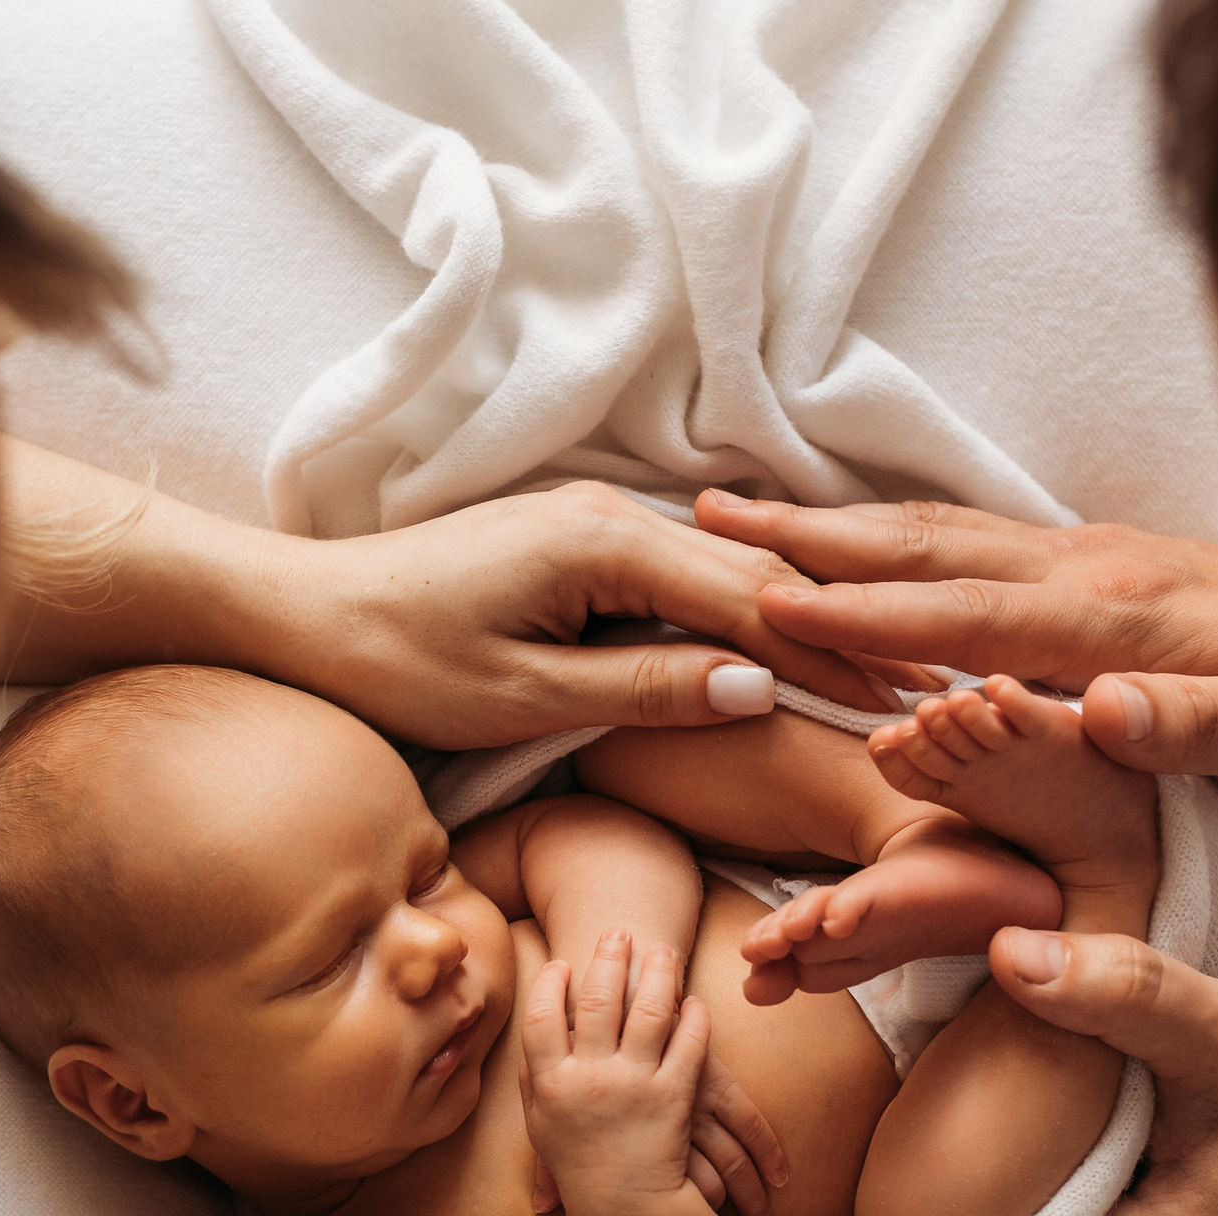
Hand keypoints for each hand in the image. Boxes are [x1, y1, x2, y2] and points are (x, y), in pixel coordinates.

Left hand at [293, 482, 892, 747]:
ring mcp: (589, 525)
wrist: (298, 617)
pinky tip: (774, 653)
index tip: (903, 700)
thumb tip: (755, 688)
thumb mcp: (523, 697)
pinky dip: (732, 619)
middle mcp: (607, 514)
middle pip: (751, 580)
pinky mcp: (570, 548)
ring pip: (719, 578)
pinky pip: (676, 582)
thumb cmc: (394, 662)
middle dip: (834, 634)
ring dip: (790, 627)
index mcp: (604, 543)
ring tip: (872, 673)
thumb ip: (645, 690)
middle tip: (919, 689)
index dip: (832, 655)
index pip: (751, 603)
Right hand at [518, 933, 710, 1205]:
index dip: (550, 986)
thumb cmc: (580, 1166)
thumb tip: (528, 1039)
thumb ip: (533, 1081)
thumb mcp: (543, 1126)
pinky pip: (686, 1043)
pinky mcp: (674, 1094)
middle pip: (596, 1003)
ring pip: (647, 1012)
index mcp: (550, 1085)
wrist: (627, 1209)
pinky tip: (692, 1001)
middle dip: (607, 960)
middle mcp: (589, 1080)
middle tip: (617, 931)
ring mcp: (633, 1085)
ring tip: (663, 949)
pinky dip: (691, 1017)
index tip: (561, 961)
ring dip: (656, 975)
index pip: (542, 1019)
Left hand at [529, 1014, 789, 1215]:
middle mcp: (653, 1118)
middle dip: (720, 1214)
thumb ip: (552, 1150)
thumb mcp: (562, 1094)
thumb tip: (542, 1208)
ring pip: (730, 1155)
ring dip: (753, 1190)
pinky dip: (768, 1152)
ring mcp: (688, 1093)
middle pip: (698, 1181)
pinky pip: (748, 1122)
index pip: (652, 1193)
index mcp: (619, 1130)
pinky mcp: (713, 1074)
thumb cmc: (582, 1042)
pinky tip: (783, 1178)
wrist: (616, 974)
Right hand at [697, 490, 1217, 802]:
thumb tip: (1101, 711)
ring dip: (831, 519)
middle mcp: (1084, 569)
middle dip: (808, 536)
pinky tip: (848, 528)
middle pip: (922, 546)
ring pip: (933, 528)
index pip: (963, 615)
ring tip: (739, 504)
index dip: (863, 612)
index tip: (766, 601)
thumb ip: (1202, 729)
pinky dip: (885, 527)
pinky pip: (963, 533)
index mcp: (1114, 621)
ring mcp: (1084, 553)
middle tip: (704, 518)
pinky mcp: (1091, 556)